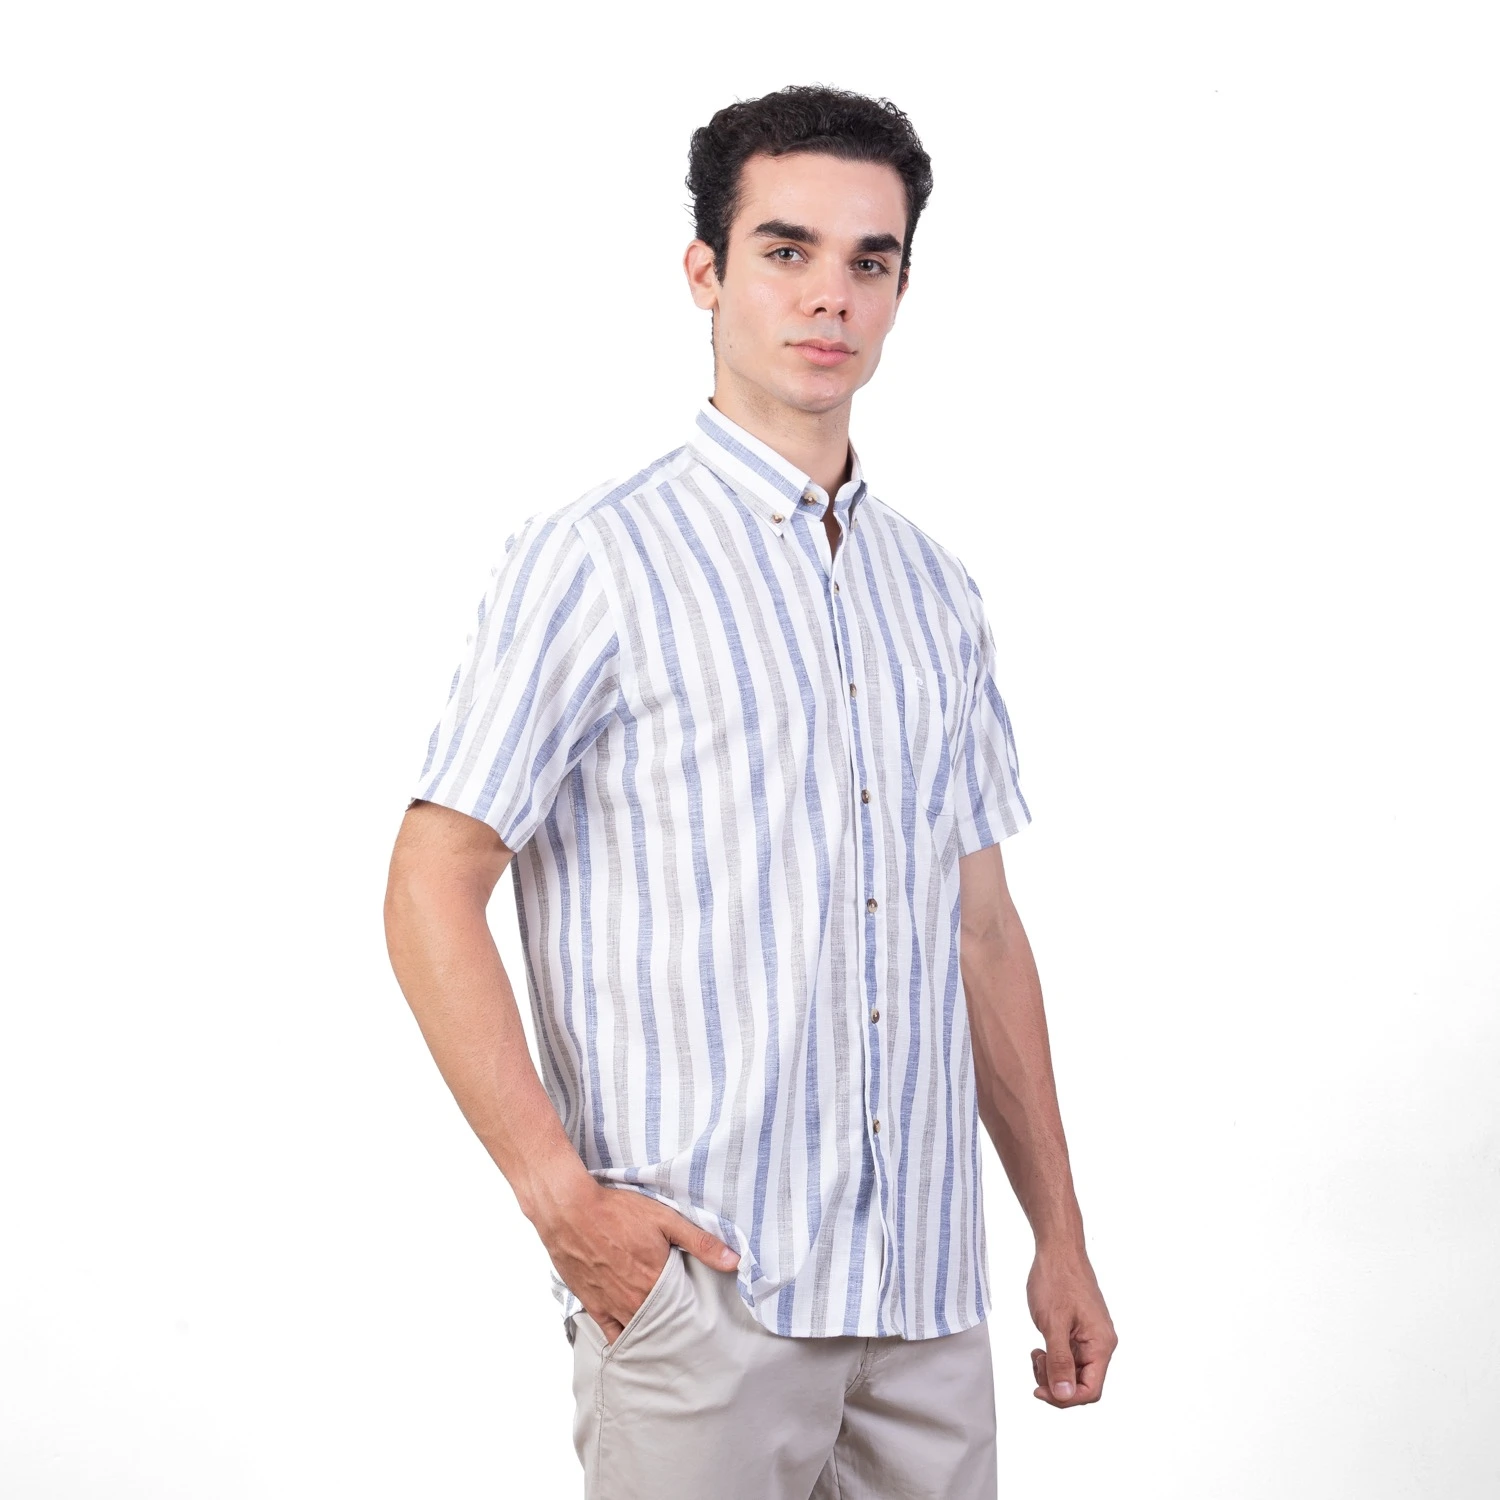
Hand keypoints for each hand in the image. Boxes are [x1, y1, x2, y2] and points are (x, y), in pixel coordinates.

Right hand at [534, 1177, 740, 1343]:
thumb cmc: (616, 1211)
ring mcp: (612, 1305)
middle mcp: (634, 1300)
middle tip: (692, 1337)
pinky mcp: (593, 1304)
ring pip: (639, 1333)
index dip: (697, 1318)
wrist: (569, 1211)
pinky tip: (635, 1347)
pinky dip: (624, 1342)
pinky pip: (611, 1334)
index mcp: (655, 1281)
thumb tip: (734, 1261)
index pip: (685, 1312)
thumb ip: (700, 1242)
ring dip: (654, 1337)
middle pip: (663, 1326)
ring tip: (670, 1343)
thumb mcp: (664, 1218)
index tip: (708, 1323)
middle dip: (678, 1331)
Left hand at [1026, 1245, 1116, 1406]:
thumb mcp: (1052, 1323)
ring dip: (1053, 1370)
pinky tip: (1041, 1347)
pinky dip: (1054, 1357)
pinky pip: (1071, 1356)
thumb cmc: (1057, 1278)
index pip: (1091, 1390)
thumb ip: (1059, 1361)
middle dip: (1056, 1382)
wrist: (1058, 1249)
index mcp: (1101, 1344)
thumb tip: (1064, 1395)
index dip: (1065, 1398)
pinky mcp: (1081, 1330)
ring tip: (1036, 1353)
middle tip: (1036, 1363)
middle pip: (1082, 1384)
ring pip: (1074, 1371)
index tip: (1040, 1391)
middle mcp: (1101, 1343)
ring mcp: (1091, 1336)